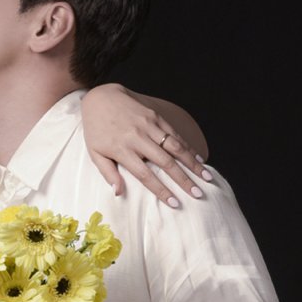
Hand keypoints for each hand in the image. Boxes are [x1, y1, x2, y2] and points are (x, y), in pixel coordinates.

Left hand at [81, 84, 211, 205]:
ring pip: (175, 147)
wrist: (101, 98)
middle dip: (184, 180)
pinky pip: (175, 134)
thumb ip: (107, 174)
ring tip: (206, 177)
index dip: (161, 190)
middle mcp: (139, 138)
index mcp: (123, 150)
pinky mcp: (156, 116)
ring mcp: (149, 126)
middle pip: (166, 162)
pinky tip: (198, 158)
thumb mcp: (95, 154)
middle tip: (198, 193)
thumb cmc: (96, 130)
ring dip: (192, 163)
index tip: (175, 203)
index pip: (146, 175)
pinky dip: (188, 147)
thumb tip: (118, 193)